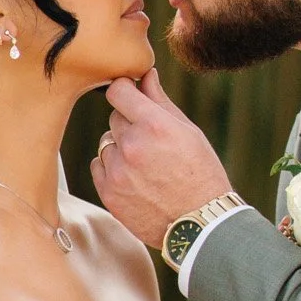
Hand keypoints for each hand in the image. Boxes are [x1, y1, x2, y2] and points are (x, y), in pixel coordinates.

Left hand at [94, 67, 234, 253]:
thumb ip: (160, 102)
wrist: (200, 224)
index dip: (124, 91)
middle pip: (114, 117)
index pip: (118, 91)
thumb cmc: (201, 174)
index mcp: (154, 125)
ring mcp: (117, 171)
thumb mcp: (188, 132)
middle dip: (130, 124)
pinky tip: (136, 180)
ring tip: (147, 167)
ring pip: (106, 144)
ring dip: (121, 149)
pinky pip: (99, 166)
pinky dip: (112, 170)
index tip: (130, 96)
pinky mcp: (108, 193)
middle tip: (153, 143)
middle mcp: (132, 145)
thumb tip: (145, 75)